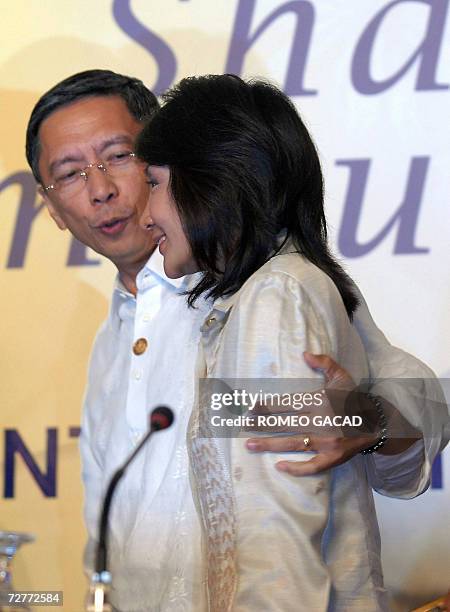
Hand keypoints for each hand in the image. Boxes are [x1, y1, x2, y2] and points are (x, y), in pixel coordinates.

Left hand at [245, 352, 377, 475]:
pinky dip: (296, 468)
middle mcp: (322, 422)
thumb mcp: (341, 375)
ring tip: (249, 444)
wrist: (377, 422)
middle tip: (242, 426)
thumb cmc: (354, 397)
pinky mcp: (334, 457)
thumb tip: (305, 353)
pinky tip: (280, 466)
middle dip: (261, 425)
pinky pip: (312, 465)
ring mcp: (327, 442)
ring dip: (269, 444)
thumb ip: (324, 362)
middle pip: (284, 424)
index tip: (250, 407)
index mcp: (320, 401)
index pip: (287, 404)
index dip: (267, 406)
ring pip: (292, 443)